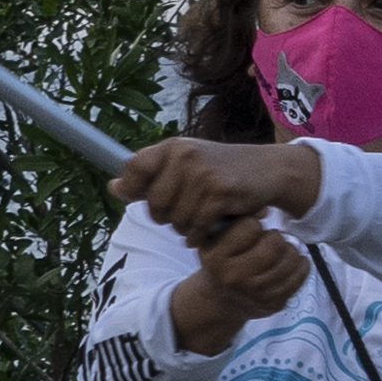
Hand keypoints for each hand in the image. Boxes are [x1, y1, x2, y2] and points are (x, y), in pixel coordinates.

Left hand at [110, 136, 317, 239]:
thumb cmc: (222, 169)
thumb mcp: (185, 164)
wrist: (268, 170)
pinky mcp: (220, 193)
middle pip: (153, 205)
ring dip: (188, 228)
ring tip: (204, 215)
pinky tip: (214, 225)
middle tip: (188, 210)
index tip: (145, 197)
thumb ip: (150, 176)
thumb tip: (113, 187)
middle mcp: (185, 155)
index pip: (133, 168)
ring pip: (175, 220)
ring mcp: (203, 174)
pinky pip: (196, 228)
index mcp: (172, 146)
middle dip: (168, 216)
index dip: (133, 189)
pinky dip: (203, 234)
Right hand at [164, 208, 311, 352]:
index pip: (251, 227)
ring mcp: (255, 293)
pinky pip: (299, 278)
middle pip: (275, 244)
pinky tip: (295, 261)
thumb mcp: (216, 238)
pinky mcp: (273, 303)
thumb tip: (264, 210)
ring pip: (290, 260)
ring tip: (284, 250)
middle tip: (273, 239)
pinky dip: (301, 265)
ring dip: (291, 250)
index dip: (254, 224)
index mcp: (217, 258)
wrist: (220, 301)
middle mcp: (234, 277)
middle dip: (277, 237)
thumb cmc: (222, 260)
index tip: (253, 229)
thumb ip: (236, 219)